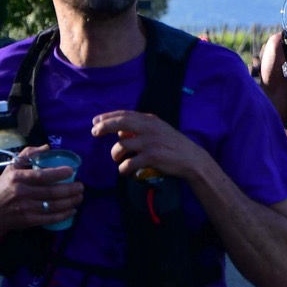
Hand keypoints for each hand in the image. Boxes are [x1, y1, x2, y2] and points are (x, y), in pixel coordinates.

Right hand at [0, 146, 81, 234]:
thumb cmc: (5, 186)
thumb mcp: (11, 167)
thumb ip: (28, 155)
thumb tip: (47, 147)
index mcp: (17, 177)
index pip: (41, 175)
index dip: (58, 173)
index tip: (71, 171)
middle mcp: (21, 192)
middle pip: (51, 192)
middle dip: (70, 190)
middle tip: (81, 187)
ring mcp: (25, 208)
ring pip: (53, 206)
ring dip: (70, 202)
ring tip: (79, 197)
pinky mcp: (28, 221)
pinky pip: (49, 218)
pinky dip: (63, 215)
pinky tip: (72, 210)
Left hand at [95, 110, 214, 180]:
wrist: (191, 159)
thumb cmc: (173, 145)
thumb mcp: (159, 130)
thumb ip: (141, 128)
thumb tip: (119, 131)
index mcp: (150, 120)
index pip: (124, 114)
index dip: (108, 117)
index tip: (95, 121)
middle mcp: (149, 128)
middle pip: (120, 124)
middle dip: (104, 127)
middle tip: (94, 132)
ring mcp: (150, 143)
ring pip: (121, 146)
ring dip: (115, 155)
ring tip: (118, 159)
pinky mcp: (151, 158)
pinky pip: (129, 164)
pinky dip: (123, 169)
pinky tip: (124, 171)